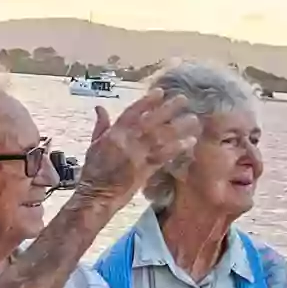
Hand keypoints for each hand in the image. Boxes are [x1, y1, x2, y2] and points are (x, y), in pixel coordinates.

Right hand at [76, 90, 198, 201]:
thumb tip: (100, 107)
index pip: (132, 113)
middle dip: (168, 109)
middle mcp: (126, 141)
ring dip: (178, 128)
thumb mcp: (93, 144)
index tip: (160, 92)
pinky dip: (176, 148)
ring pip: (160, 138)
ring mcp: (136, 156)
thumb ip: (101, 125)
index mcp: (113, 134)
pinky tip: (189, 142)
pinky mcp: (144, 171)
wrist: (96, 195)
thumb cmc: (93, 171)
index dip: (146, 101)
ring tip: (193, 120)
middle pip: (150, 121)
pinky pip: (163, 157)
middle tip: (183, 99)